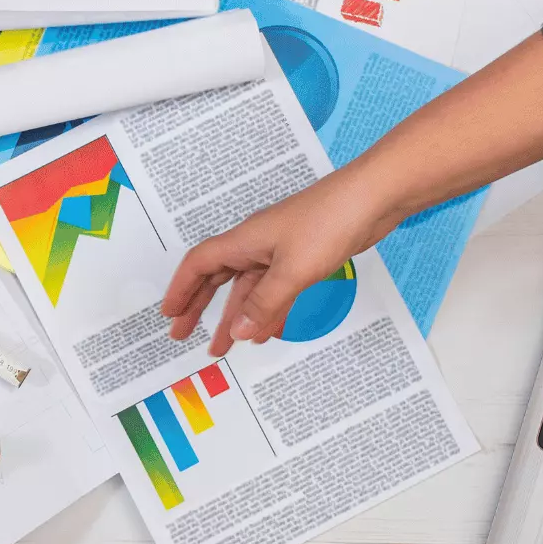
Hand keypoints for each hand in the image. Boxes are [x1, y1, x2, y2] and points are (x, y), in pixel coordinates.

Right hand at [161, 173, 395, 356]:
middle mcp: (256, 245)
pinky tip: (264, 330)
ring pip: (248, 289)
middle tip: (183, 334)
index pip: (199, 264)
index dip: (180, 289)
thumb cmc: (330, 220)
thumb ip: (265, 303)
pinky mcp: (303, 258)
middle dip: (199, 307)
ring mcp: (280, 252)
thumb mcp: (293, 270)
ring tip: (223, 346)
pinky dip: (266, 310)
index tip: (169, 315)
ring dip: (234, 316)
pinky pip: (274, 290)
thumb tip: (237, 332)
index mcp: (244, 240)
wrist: (373, 198)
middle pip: (217, 278)